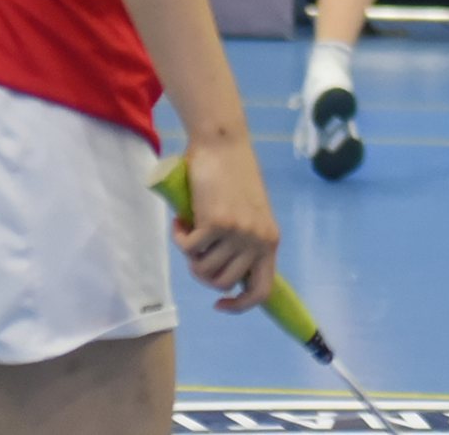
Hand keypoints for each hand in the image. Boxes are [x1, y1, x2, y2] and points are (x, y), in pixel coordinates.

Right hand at [172, 135, 278, 312]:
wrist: (223, 143)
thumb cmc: (233, 176)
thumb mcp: (250, 214)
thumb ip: (245, 242)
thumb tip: (225, 277)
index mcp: (270, 240)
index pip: (261, 290)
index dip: (240, 305)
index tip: (220, 303)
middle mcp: (257, 240)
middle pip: (223, 283)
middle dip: (203, 273)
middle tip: (195, 252)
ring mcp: (238, 233)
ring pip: (203, 268)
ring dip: (190, 255)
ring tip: (188, 231)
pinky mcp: (215, 223)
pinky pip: (188, 248)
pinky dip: (178, 236)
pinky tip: (180, 221)